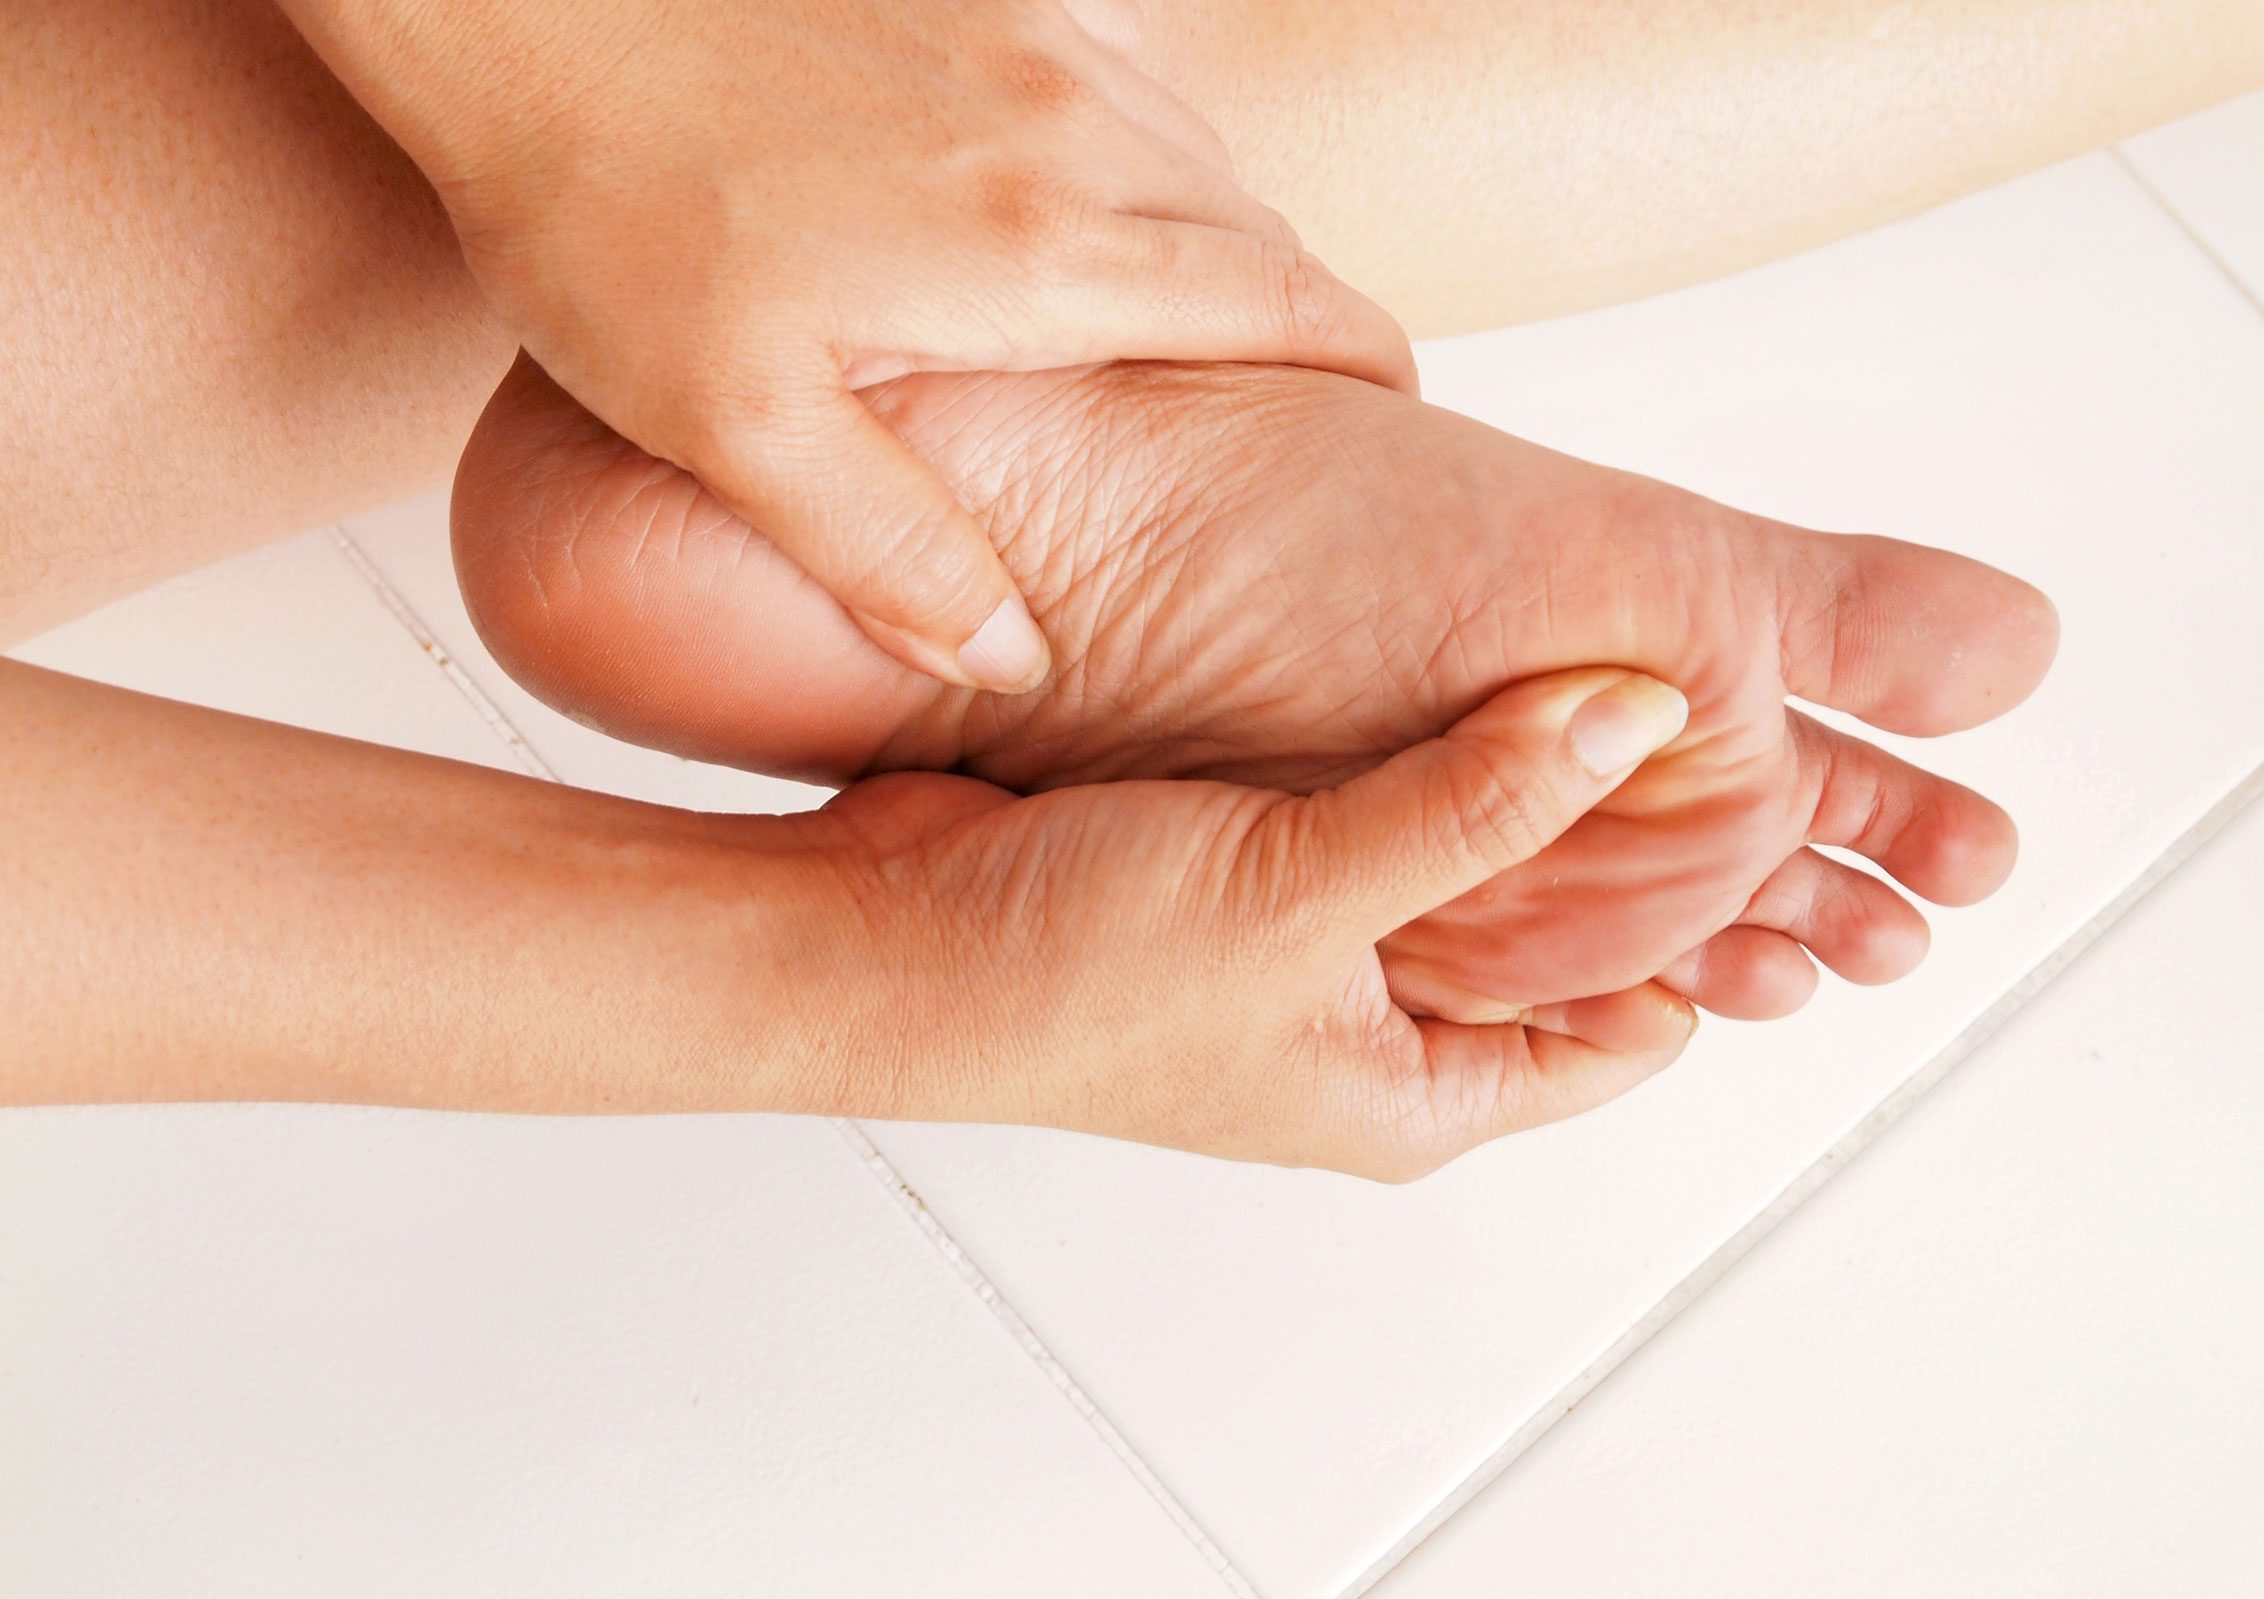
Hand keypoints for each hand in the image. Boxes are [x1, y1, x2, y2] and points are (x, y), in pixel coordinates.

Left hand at [276, 0, 1414, 691]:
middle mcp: (1070, 133)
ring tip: (1184, 342)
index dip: (1363, 370)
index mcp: (1041, 253)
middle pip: (1264, 237)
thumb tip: (1011, 655)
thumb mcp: (731, 423)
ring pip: (1198, 160)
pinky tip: (1072, 219)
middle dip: (1302, 324)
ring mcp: (1030, 45)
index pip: (1287, 307)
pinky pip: (1119, 92)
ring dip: (1220, 249)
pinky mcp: (978, 0)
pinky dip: (1141, 170)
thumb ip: (890, 552)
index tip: (1385, 423)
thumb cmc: (606, 196)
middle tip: (1286, 413)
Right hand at [805, 669, 1692, 1176]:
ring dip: (1511, 784)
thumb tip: (1631, 721)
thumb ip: (1476, 805)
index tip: (1753, 808)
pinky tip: (1441, 670)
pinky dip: (1417, 754)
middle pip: (1550, 944)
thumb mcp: (1300, 889)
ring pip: (1460, 865)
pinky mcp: (1242, 882)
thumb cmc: (1056, 978)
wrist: (876, 944)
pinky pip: (1372, 814)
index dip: (1700, 931)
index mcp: (1412, 1095)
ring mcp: (1303, 959)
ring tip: (1583, 676)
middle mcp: (1369, 1037)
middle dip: (1618, 847)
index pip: (1626, 1030)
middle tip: (1688, 720)